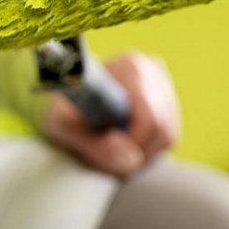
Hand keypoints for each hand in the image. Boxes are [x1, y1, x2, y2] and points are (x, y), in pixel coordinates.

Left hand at [43, 52, 179, 175]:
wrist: (63, 101)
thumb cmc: (61, 111)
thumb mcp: (65, 129)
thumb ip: (97, 147)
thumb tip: (130, 161)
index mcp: (131, 68)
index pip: (150, 120)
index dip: (132, 146)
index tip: (108, 153)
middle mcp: (153, 71)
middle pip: (163, 130)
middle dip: (137, 153)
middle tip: (108, 158)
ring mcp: (164, 85)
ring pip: (168, 136)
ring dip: (141, 153)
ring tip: (111, 148)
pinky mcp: (168, 100)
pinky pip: (168, 137)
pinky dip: (146, 149)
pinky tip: (123, 142)